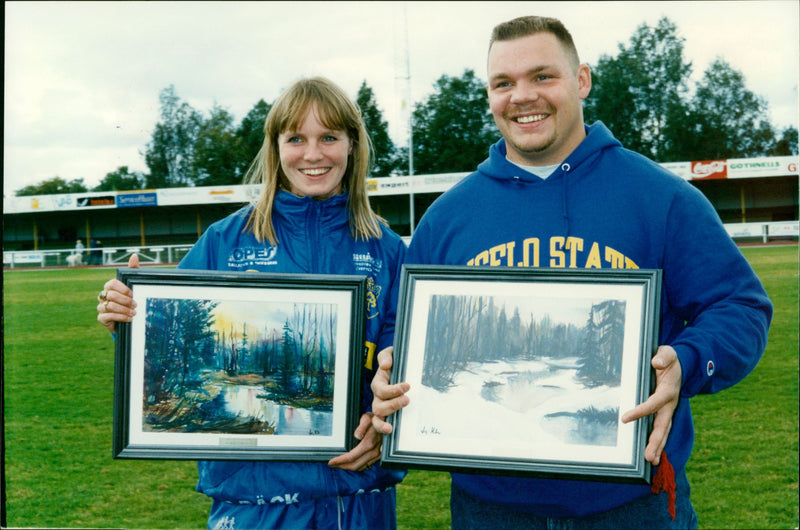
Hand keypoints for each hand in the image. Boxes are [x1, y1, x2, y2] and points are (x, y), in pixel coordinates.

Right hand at [96, 254, 139, 332]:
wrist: (130, 318)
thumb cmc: (131, 299)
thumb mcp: (134, 285)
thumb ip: (133, 270)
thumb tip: (134, 255)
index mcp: (110, 286)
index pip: (112, 283)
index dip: (123, 289)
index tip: (133, 294)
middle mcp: (103, 295)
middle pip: (111, 295)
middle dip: (125, 301)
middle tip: (136, 305)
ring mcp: (101, 306)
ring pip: (110, 306)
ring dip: (124, 310)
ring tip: (134, 313)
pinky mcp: (101, 318)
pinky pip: (107, 316)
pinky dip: (120, 317)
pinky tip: (129, 318)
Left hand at [328, 413, 382, 470]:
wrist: (389, 421)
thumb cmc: (376, 418)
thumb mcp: (368, 417)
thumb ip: (362, 425)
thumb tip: (357, 436)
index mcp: (369, 443)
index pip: (351, 457)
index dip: (340, 461)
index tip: (331, 462)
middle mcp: (374, 452)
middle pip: (355, 465)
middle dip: (342, 466)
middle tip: (332, 464)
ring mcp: (377, 455)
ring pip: (361, 467)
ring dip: (349, 467)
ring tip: (340, 464)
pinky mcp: (379, 456)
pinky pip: (367, 465)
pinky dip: (357, 466)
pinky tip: (351, 463)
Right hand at [370, 347, 409, 433]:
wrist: (403, 368)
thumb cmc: (396, 362)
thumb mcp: (391, 353)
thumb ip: (386, 356)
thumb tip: (385, 365)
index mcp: (379, 383)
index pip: (381, 389)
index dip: (393, 390)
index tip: (407, 386)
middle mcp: (379, 397)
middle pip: (378, 406)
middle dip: (392, 405)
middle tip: (407, 400)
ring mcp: (383, 407)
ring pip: (377, 418)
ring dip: (383, 423)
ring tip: (393, 426)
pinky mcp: (390, 415)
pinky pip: (381, 426)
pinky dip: (382, 431)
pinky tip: (389, 435)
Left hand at [621, 345, 681, 464]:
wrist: (681, 364)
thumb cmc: (670, 358)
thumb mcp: (668, 352)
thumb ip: (664, 356)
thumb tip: (656, 362)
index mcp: (668, 390)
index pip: (653, 403)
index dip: (641, 411)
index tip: (625, 418)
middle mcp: (670, 404)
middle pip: (663, 425)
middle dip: (656, 441)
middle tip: (648, 457)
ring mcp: (668, 410)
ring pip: (663, 430)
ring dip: (657, 446)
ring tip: (651, 461)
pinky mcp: (665, 412)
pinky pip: (661, 428)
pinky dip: (658, 442)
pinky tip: (652, 454)